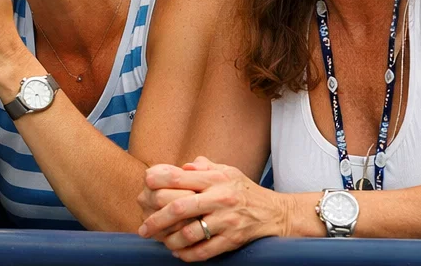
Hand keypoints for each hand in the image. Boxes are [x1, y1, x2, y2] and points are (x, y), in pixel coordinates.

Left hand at [138, 158, 291, 260]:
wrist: (276, 213)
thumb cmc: (244, 190)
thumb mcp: (227, 171)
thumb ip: (203, 166)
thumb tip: (183, 165)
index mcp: (216, 179)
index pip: (179, 177)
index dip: (158, 181)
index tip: (144, 187)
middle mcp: (220, 198)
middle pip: (180, 208)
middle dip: (157, 219)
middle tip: (143, 228)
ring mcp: (227, 220)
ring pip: (190, 233)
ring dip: (170, 240)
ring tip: (161, 242)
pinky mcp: (233, 240)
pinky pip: (205, 250)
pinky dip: (188, 254)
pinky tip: (178, 253)